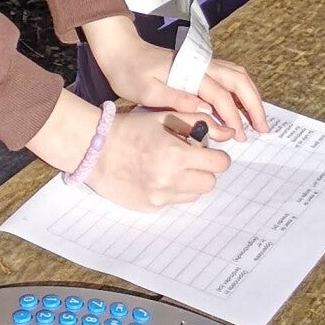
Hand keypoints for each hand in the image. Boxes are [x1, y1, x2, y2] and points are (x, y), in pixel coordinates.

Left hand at [79, 14, 265, 139]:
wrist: (122, 52)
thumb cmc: (131, 73)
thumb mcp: (146, 90)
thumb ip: (175, 99)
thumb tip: (203, 110)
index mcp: (190, 71)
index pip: (221, 96)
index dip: (233, 117)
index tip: (238, 137)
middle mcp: (202, 65)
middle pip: (239, 81)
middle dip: (254, 105)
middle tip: (263, 129)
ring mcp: (203, 64)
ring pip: (238, 76)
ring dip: (250, 97)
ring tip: (257, 121)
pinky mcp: (200, 67)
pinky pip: (229, 77)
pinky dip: (241, 92)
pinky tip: (241, 108)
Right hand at [89, 104, 230, 208]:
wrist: (95, 150)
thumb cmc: (131, 129)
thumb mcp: (166, 117)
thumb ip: (200, 121)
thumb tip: (229, 132)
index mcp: (177, 154)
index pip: (220, 163)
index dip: (217, 156)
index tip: (209, 152)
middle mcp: (170, 179)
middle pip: (210, 182)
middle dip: (205, 170)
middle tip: (190, 159)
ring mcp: (160, 196)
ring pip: (194, 195)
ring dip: (190, 182)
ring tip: (172, 168)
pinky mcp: (150, 207)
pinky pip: (174, 202)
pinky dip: (172, 191)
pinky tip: (156, 177)